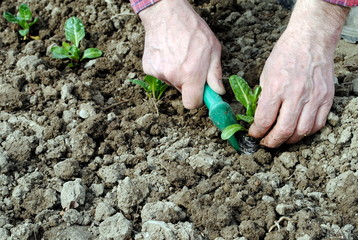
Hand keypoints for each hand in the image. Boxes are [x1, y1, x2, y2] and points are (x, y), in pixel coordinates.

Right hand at [138, 0, 224, 108]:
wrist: (166, 13)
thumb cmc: (191, 28)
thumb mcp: (213, 48)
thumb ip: (215, 74)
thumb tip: (218, 91)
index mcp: (191, 74)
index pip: (192, 104)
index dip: (197, 99)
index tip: (200, 92)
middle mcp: (173, 76)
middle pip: (182, 91)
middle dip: (188, 82)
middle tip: (190, 64)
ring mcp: (159, 72)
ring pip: (171, 81)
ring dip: (176, 73)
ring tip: (178, 53)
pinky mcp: (148, 68)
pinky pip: (160, 74)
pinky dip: (165, 67)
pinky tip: (168, 52)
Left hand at [249, 0, 348, 147]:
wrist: (311, 40)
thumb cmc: (285, 54)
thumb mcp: (265, 74)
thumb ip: (263, 97)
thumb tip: (258, 116)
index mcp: (276, 87)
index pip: (264, 120)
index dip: (256, 132)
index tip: (253, 134)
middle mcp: (296, 95)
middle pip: (283, 130)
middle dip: (272, 142)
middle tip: (266, 143)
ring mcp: (314, 97)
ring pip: (302, 131)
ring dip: (289, 140)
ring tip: (281, 138)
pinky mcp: (326, 98)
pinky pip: (318, 124)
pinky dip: (306, 132)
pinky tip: (297, 130)